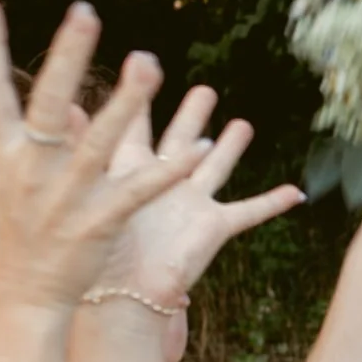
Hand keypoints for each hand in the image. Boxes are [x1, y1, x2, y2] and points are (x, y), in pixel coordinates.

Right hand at [0, 0, 204, 310]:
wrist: (14, 302)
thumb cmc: (11, 239)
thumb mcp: (7, 183)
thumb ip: (27, 140)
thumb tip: (51, 100)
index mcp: (1, 154)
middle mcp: (29, 169)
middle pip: (48, 102)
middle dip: (67, 57)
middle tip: (85, 11)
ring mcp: (64, 196)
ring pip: (102, 141)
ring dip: (128, 102)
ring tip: (151, 62)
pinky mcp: (98, 223)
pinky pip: (141, 190)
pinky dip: (172, 170)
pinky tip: (201, 146)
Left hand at [98, 85, 303, 306]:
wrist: (121, 296)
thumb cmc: (95, 251)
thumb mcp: (85, 189)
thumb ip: (80, 146)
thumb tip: (64, 102)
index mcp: (130, 172)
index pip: (135, 126)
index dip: (139, 97)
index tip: (143, 65)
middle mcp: (163, 184)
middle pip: (180, 139)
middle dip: (192, 115)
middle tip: (204, 90)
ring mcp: (191, 205)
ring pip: (216, 166)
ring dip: (231, 148)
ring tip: (243, 125)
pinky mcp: (214, 226)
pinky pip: (251, 211)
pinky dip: (273, 202)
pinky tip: (297, 192)